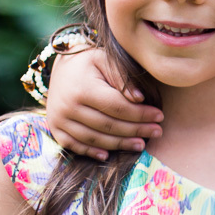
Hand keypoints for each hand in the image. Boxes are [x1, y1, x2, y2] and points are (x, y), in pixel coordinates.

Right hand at [45, 48, 162, 159]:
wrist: (60, 66)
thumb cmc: (89, 62)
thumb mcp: (105, 59)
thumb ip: (122, 77)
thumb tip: (140, 99)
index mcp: (83, 88)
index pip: (118, 107)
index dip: (141, 114)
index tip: (160, 116)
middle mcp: (68, 106)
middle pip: (108, 125)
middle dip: (136, 130)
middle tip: (158, 132)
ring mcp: (59, 119)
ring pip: (94, 138)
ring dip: (120, 144)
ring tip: (141, 144)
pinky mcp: (55, 128)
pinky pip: (74, 145)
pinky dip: (91, 151)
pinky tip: (108, 155)